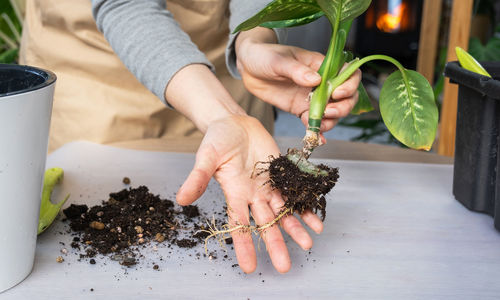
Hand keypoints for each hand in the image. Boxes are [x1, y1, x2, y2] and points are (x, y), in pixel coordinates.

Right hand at [176, 115, 322, 272]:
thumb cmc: (217, 139)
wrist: (234, 122)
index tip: (249, 267)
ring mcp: (268, 186)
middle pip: (265, 224)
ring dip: (295, 229)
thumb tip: (181, 199)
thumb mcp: (206, 156)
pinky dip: (304, 207)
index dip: (244, 245)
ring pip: (283, 212)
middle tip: (284, 266)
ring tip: (308, 244)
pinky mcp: (280, 174)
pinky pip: (294, 194)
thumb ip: (197, 178)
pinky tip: (316, 220)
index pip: (239, 224)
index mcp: (234, 193)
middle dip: (275, 244)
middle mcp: (252, 195)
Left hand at [235, 28, 360, 135]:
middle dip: (342, 108)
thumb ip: (297, 70)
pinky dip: (317, 132)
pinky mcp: (300, 109)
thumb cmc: (265, 55)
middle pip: (346, 98)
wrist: (248, 66)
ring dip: (330, 121)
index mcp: (321, 65)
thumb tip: (316, 80)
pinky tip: (316, 139)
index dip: (349, 85)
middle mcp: (321, 83)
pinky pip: (313, 122)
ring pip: (332, 113)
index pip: (348, 73)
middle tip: (327, 112)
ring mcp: (311, 97)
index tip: (337, 93)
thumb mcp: (279, 60)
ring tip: (317, 124)